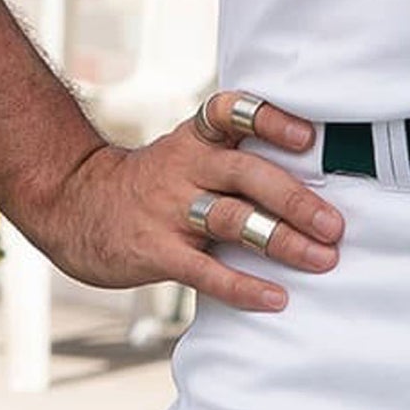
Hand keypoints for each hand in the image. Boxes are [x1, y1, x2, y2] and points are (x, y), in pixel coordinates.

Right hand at [32, 89, 343, 313]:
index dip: (269, 120)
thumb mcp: (187, 151)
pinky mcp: (155, 251)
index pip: (231, 112)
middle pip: (246, 173)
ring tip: (322, 258)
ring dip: (283, 241)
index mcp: (197, 137)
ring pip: (234, 221)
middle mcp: (186, 166)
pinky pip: (205, 271)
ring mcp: (169, 209)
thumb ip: (234, 155)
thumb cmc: (153, 181)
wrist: (74, 205)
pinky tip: (275, 297)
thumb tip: (310, 173)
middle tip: (335, 224)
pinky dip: (242, 286)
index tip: (306, 138)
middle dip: (295, 199)